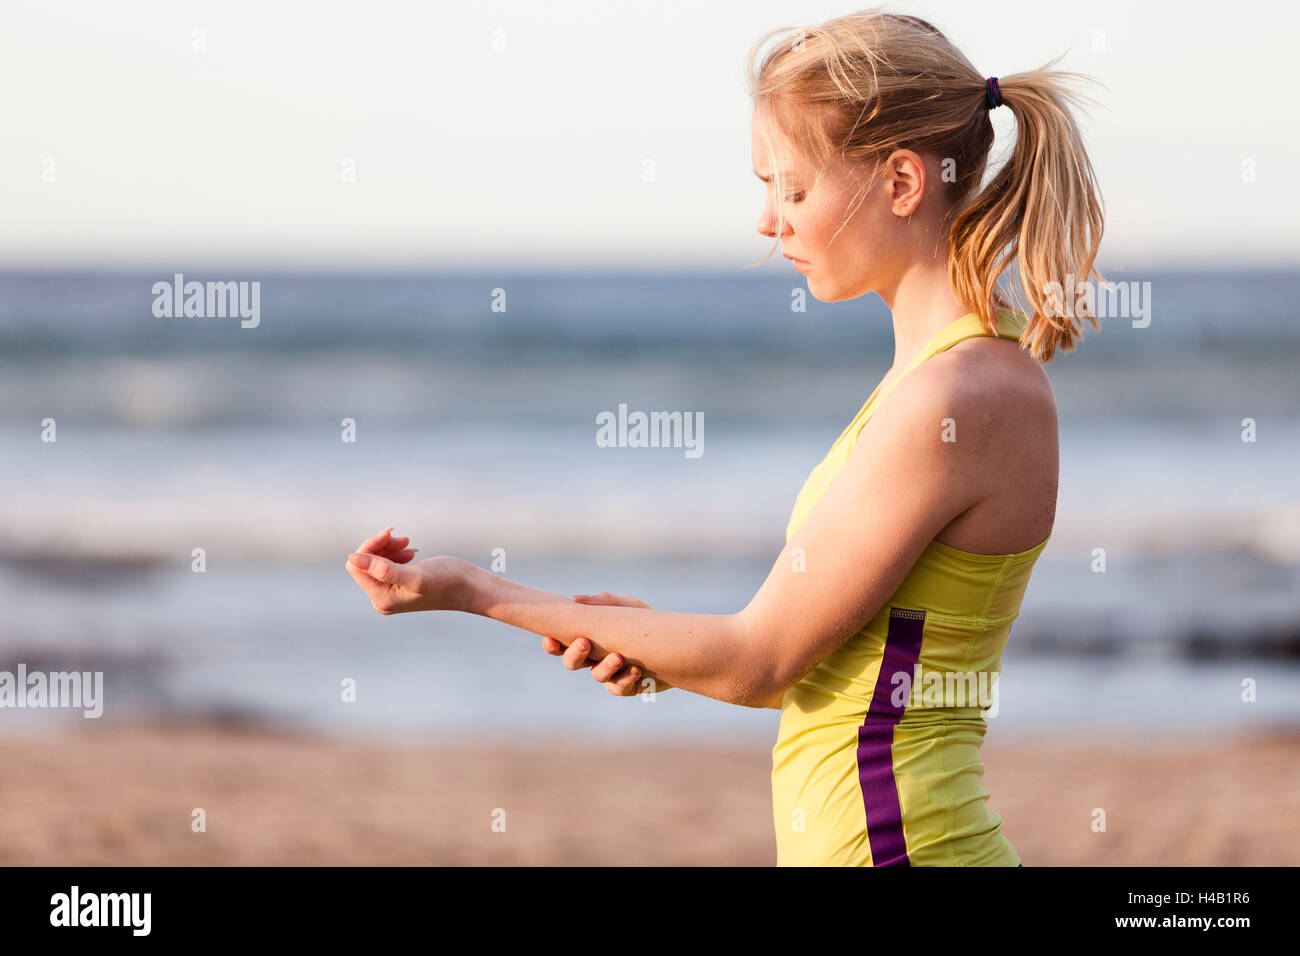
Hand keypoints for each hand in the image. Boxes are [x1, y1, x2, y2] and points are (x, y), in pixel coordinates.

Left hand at [345, 527, 471, 613]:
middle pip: (364, 564)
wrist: (470, 588)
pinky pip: (386, 564)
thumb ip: (383, 569)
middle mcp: (382, 598)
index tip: (391, 533)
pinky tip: (412, 552)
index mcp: (382, 598)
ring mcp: (391, 593)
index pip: (357, 566)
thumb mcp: (415, 575)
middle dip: (380, 546)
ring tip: (410, 543)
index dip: (370, 547)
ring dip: (389, 548)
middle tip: (404, 538)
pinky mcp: (400, 585)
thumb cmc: (447, 581)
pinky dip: (396, 553)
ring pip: (375, 562)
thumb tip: (353, 558)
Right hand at [543, 592, 673, 695]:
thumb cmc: (647, 621)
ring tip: (618, 657)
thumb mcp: (629, 607)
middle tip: (585, 643)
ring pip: (597, 676)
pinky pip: (618, 688)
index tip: (550, 638)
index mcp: (590, 637)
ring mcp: (610, 674)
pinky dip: (625, 679)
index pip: (562, 643)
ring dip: (605, 667)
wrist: (679, 644)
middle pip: (572, 663)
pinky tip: (635, 670)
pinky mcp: (627, 686)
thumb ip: (605, 602)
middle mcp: (595, 658)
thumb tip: (576, 598)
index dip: (552, 645)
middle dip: (574, 655)